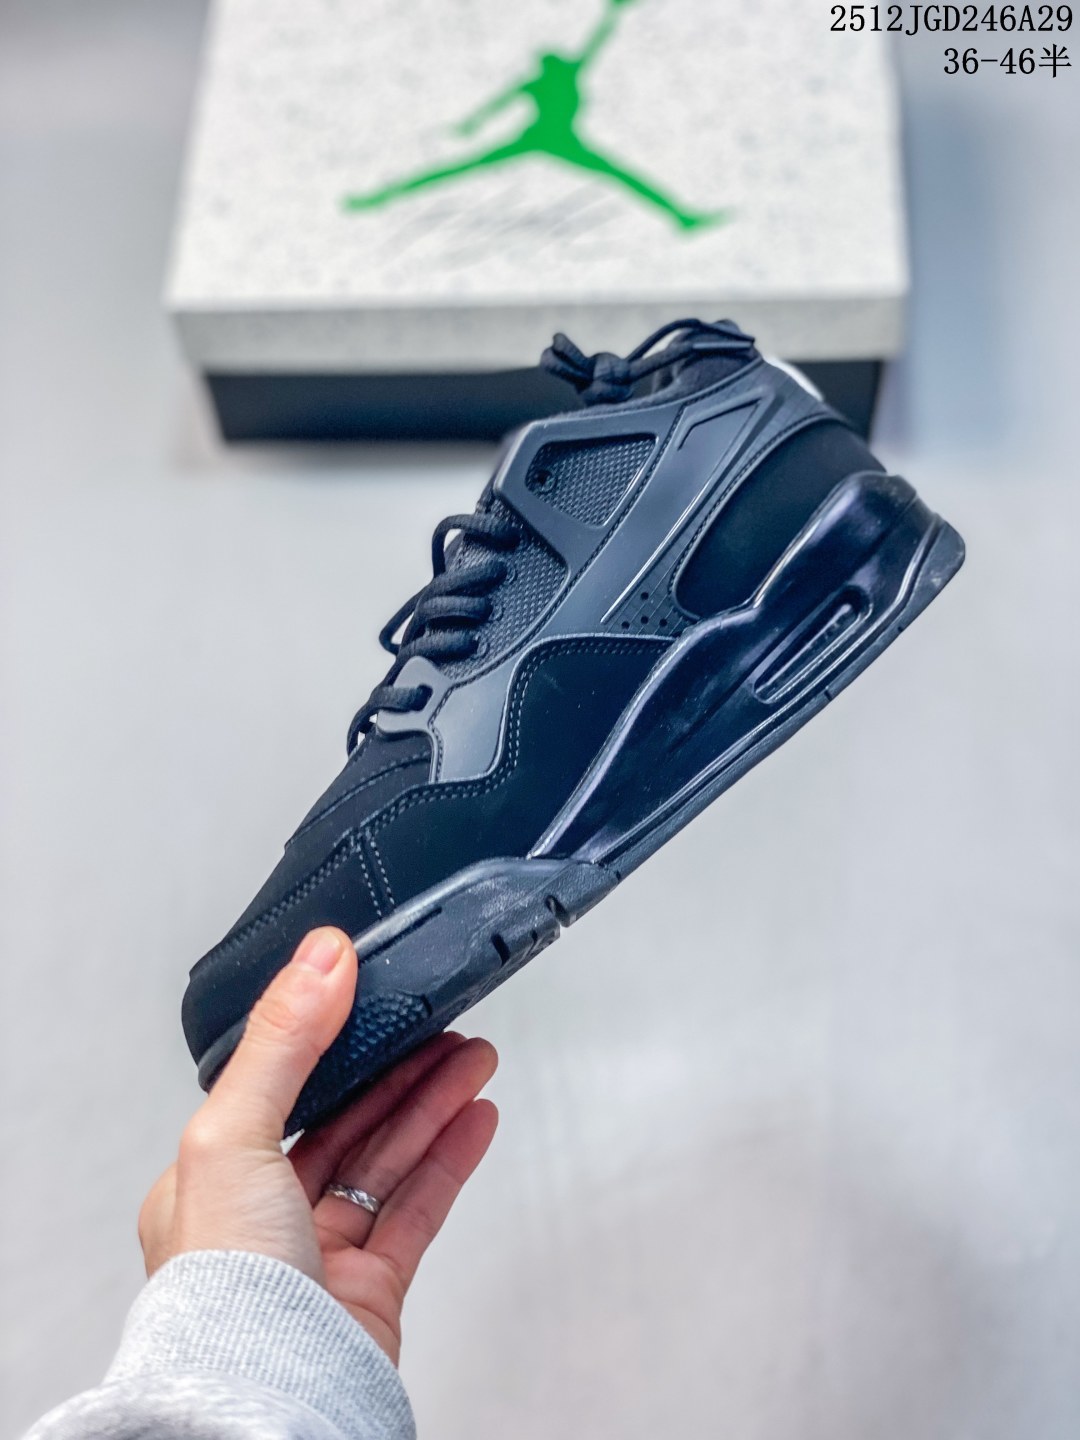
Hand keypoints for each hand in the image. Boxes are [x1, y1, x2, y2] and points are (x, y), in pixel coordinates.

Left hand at [139, 928, 497, 1363]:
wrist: (265, 1400)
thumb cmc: (222, 1290)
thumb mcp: (232, 1134)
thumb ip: (282, 1042)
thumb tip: (319, 958)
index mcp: (210, 1180)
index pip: (283, 1089)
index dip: (336, 1041)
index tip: (377, 999)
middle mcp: (262, 1217)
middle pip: (347, 1121)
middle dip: (402, 1069)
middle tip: (447, 1028)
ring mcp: (319, 1256)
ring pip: (387, 1160)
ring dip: (434, 1105)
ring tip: (476, 1061)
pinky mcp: (369, 1290)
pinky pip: (417, 1208)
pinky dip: (450, 1160)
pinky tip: (475, 1121)